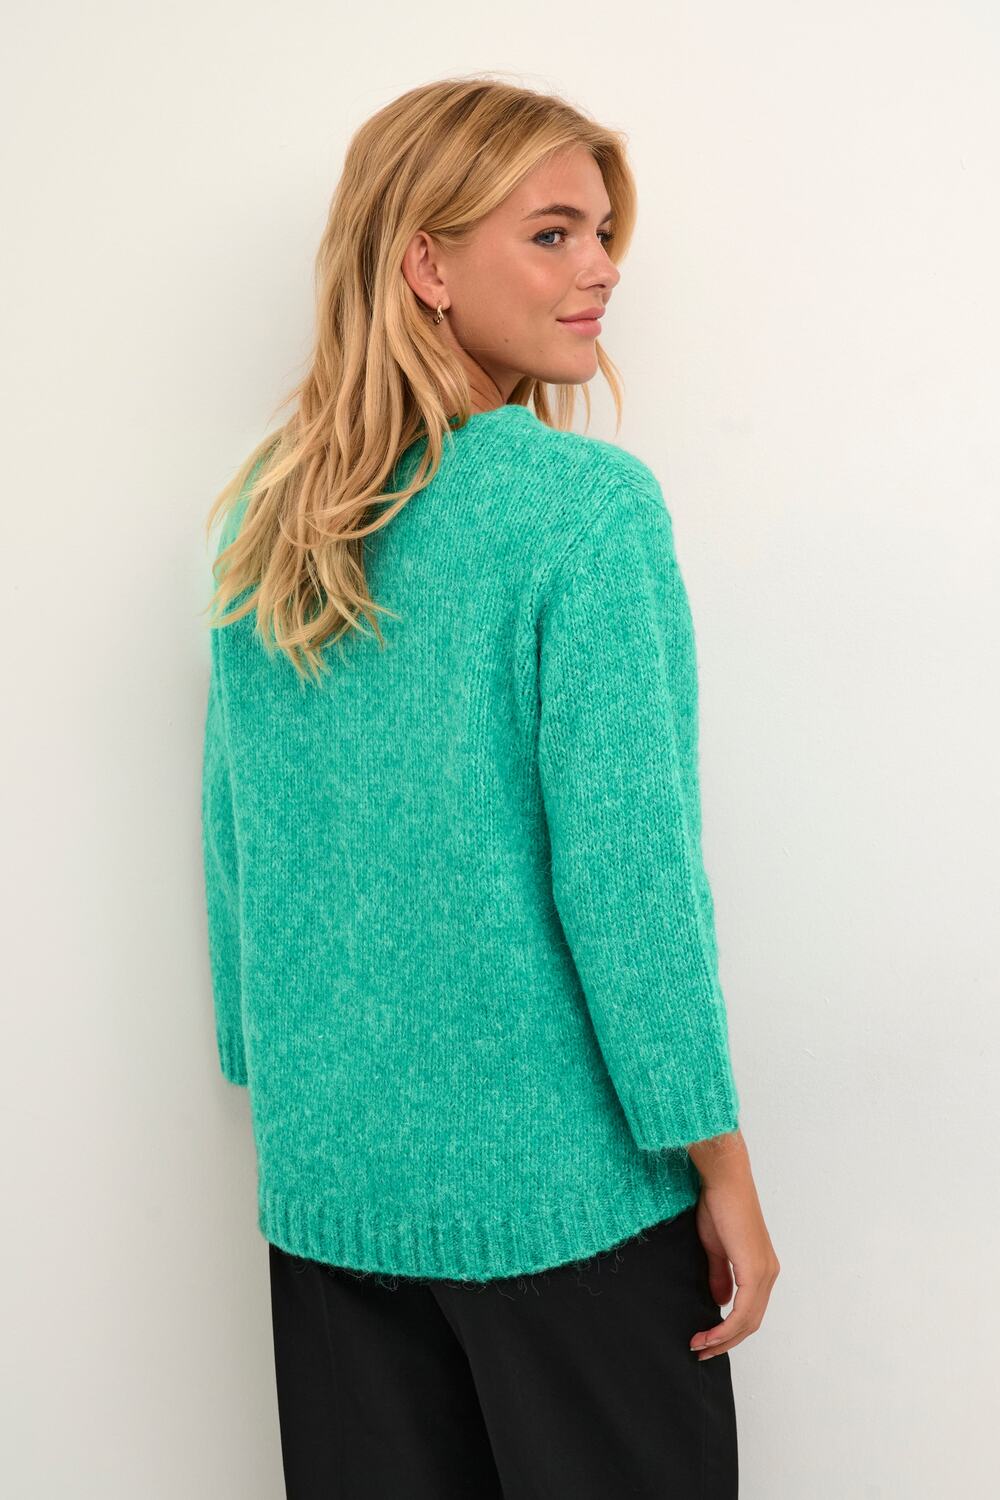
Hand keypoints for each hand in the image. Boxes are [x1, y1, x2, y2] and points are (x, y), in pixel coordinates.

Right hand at [685, 1134, 779, 1360]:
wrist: (724, 1180)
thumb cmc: (718, 1205)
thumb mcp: (716, 1248)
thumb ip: (720, 1275)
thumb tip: (721, 1302)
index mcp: (761, 1267)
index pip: (750, 1311)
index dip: (729, 1331)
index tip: (705, 1340)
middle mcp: (768, 1272)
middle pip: (751, 1322)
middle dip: (725, 1342)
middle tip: (701, 1351)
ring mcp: (764, 1272)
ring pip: (748, 1320)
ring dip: (723, 1338)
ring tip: (699, 1346)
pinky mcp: (755, 1269)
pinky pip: (743, 1310)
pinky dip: (726, 1327)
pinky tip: (709, 1334)